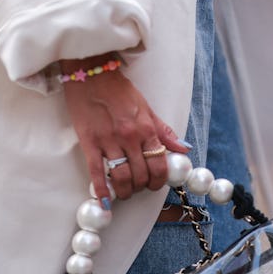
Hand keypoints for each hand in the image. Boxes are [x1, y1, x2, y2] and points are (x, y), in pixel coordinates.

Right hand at [60, 55, 190, 202]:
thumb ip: (163, 131)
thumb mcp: (146, 107)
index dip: (159, 180)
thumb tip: (183, 148)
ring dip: (125, 191)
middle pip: (141, 175)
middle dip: (142, 187)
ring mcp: (109, 141)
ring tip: (124, 192)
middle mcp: (130, 137)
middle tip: (138, 187)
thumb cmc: (118, 89)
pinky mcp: (90, 143)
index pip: (159, 164)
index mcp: (146, 128)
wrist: (91, 73)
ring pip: (122, 177)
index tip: (154, 184)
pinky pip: (97, 172)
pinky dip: (102, 189)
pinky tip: (105, 200)